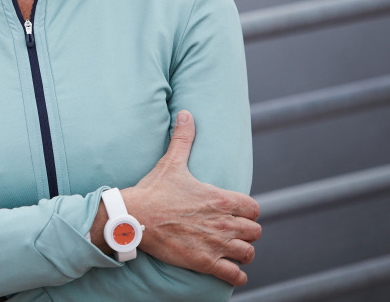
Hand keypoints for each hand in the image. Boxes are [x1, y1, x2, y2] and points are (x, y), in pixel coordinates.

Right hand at [121, 110, 261, 285]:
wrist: (134, 217)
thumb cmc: (154, 190)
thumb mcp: (171, 162)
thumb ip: (184, 138)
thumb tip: (186, 113)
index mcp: (221, 199)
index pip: (254, 209)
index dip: (248, 212)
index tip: (238, 213)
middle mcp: (224, 222)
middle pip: (255, 232)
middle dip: (246, 232)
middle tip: (234, 232)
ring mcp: (216, 244)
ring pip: (248, 253)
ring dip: (242, 252)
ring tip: (233, 251)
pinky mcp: (205, 262)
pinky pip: (234, 275)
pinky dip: (237, 275)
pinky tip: (232, 271)